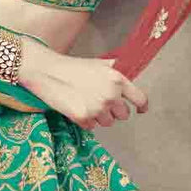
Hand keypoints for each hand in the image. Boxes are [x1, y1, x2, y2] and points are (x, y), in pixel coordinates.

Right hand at [20, 40, 147, 129]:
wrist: (48, 71)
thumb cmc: (72, 67)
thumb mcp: (98, 63)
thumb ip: (115, 70)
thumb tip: (129, 73)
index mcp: (117, 79)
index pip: (140, 98)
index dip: (141, 106)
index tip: (141, 110)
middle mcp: (111, 95)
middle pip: (124, 114)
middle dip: (114, 110)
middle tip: (99, 100)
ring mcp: (97, 108)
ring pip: (108, 122)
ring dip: (99, 116)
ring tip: (85, 101)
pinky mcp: (84, 118)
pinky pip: (92, 126)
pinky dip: (85, 120)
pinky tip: (76, 106)